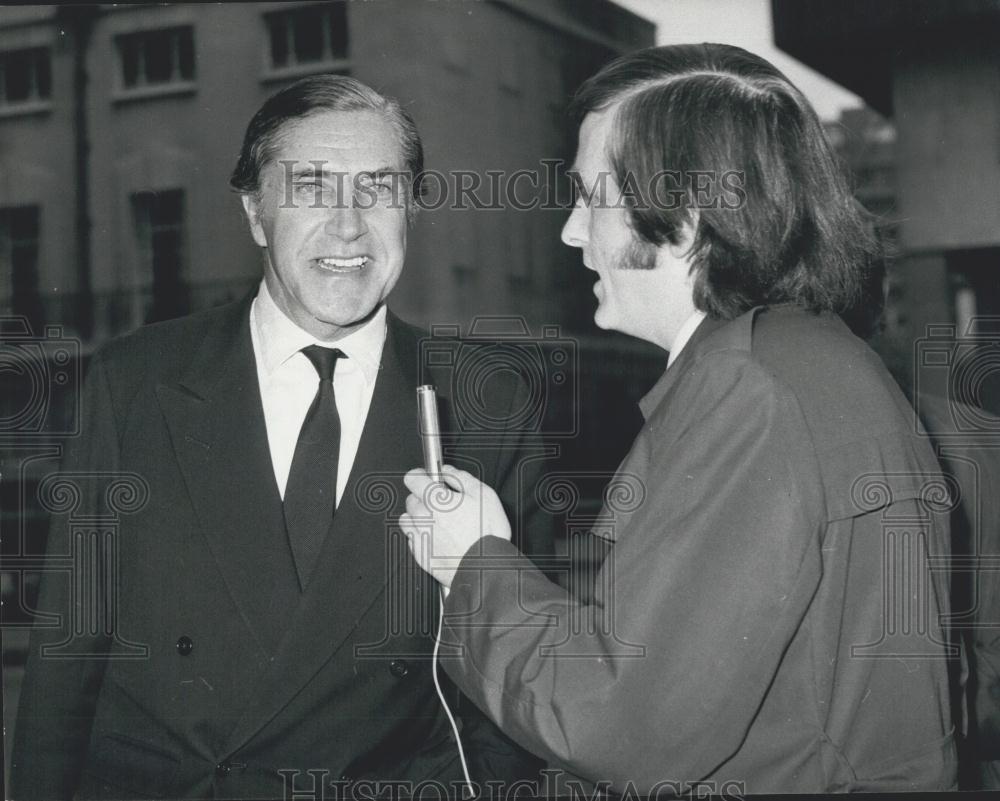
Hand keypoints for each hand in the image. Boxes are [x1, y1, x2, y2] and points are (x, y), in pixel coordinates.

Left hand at [400, 465, 511, 587]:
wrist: (485, 569)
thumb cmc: (487, 534)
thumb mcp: (484, 495)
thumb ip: (462, 478)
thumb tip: (449, 471)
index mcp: (436, 500)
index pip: (412, 478)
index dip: (420, 475)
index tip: (427, 477)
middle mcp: (423, 517)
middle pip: (410, 500)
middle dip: (422, 497)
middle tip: (441, 503)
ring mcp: (420, 537)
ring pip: (407, 520)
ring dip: (417, 517)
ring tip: (437, 521)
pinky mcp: (420, 555)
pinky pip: (411, 540)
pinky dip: (420, 536)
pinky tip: (437, 538)